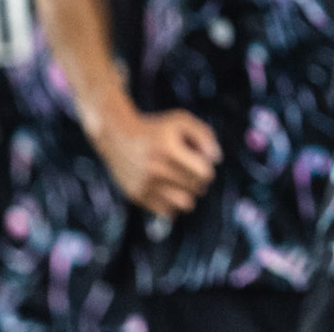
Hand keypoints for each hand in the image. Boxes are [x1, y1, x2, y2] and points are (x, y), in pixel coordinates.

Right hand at [89, 102, 220, 217]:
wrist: (117, 135)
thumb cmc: (155, 128)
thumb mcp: (181, 121)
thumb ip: (204, 136)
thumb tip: (216, 159)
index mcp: (170, 149)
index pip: (204, 173)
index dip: (208, 169)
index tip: (201, 164)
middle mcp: (156, 168)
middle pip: (196, 188)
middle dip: (200, 182)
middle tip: (192, 173)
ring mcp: (145, 184)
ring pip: (184, 204)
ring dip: (189, 195)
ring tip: (183, 184)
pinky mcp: (136, 195)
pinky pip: (166, 211)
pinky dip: (173, 204)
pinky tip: (169, 190)